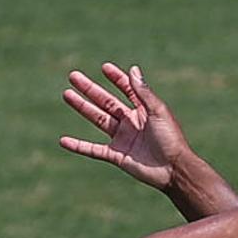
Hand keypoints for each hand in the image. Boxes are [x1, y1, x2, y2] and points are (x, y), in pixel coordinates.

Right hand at [59, 63, 193, 189]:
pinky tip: (63, 140)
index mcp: (144, 111)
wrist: (174, 170)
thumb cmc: (171, 139)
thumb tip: (133, 69)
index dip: (116, 78)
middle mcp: (131, 123)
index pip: (127, 90)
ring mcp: (122, 139)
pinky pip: (93, 150)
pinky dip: (78, 146)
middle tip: (73, 76)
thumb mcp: (158, 111)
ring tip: (67, 94)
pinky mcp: (116, 156)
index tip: (104, 67)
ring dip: (82, 107)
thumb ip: (143, 92)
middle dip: (90, 89)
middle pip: (106, 102)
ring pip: (97, 119)